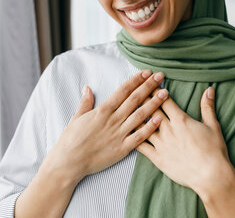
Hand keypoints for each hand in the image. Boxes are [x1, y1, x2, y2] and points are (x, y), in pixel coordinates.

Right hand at [43, 70, 168, 183]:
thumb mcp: (76, 118)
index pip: (123, 91)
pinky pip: (140, 137)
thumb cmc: (70, 140)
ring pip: (140, 115)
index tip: (147, 72)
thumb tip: (87, 88)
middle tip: (161, 76)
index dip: (136, 80)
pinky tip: (160, 119)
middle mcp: (113, 120)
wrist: (69, 162)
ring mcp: (119, 134)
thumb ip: (85, 103)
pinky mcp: (122, 149)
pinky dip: (150, 127)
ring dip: (154, 103)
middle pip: (135, 99)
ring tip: (165, 93)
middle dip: (149, 86)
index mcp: (102, 110)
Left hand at [136, 87, 231, 193]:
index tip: (149, 83)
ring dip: (135, 117)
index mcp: (181, 120)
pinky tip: (126, 133)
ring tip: (126, 110)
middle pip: (151, 110)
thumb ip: (207, 107)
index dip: (156, 91)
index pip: (164, 100)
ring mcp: (161, 144)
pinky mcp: (157, 158)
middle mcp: (168, 130)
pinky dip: (133, 138)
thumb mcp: (213, 126)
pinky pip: (141, 146)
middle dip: (143, 99)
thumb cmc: (214, 151)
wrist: (210, 175)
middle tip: (134, 91)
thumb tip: (209, 89)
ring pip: (142, 126)